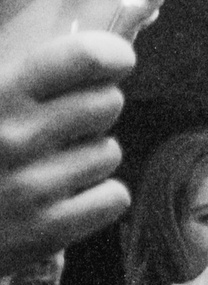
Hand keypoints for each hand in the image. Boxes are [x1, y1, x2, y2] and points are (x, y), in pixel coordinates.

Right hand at [0, 29, 133, 269]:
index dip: (111, 56)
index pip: (85, 56)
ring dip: (90, 157)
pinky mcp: (45, 231)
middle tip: (70, 122)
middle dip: (95, 109)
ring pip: (109, 152)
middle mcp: (16, 138)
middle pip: (108, 103)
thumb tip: (87, 53)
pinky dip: (98, 198)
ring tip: (54, 164)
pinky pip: (114, 198)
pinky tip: (66, 196)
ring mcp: (32, 187)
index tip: (114, 62)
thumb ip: (18, 79)